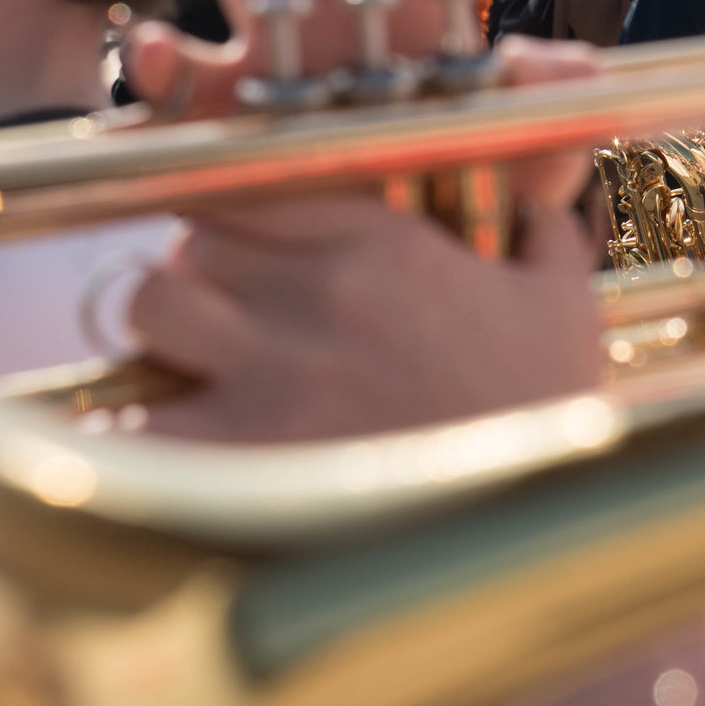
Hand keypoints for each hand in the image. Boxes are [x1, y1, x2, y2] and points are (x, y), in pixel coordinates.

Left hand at [130, 39, 609, 440]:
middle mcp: (317, 291)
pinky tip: (175, 442)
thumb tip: (537, 209)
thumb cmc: (546, 413)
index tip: (246, 252)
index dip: (240, 220)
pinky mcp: (240, 451)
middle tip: (219, 316)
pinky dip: (144, 425)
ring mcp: (271, 369)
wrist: (533, 521)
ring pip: (150, 306)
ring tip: (188, 369)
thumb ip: (541, 239)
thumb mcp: (562, 307)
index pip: (259, 185)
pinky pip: (142, 414)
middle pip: (192, 242)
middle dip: (198, 276)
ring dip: (161, 333)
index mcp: (384, 244)